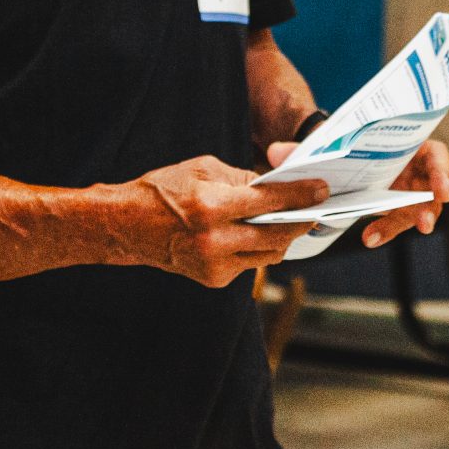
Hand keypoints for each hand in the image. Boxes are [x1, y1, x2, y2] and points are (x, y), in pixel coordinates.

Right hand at [123, 155, 326, 286]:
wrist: (127, 226)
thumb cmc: (163, 190)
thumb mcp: (202, 169)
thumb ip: (242, 177)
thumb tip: (277, 185)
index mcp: (210, 206)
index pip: (269, 201)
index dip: (300, 195)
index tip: (321, 190)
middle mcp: (214, 240)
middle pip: (277, 235)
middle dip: (300, 221)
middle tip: (314, 209)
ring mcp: (214, 265)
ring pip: (269, 254)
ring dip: (281, 237)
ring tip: (286, 220)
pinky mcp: (213, 280)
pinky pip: (250, 263)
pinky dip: (256, 248)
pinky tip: (251, 233)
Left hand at [261, 137, 448, 249]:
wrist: (342, 157)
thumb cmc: (346, 145)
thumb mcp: (329, 143)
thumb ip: (306, 149)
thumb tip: (275, 153)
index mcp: (409, 146)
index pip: (436, 155)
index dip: (443, 171)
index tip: (443, 190)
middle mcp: (414, 169)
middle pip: (432, 190)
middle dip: (430, 207)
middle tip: (424, 224)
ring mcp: (408, 191)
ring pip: (416, 210)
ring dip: (405, 223)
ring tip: (379, 236)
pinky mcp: (397, 208)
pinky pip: (396, 221)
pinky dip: (384, 229)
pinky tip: (369, 237)